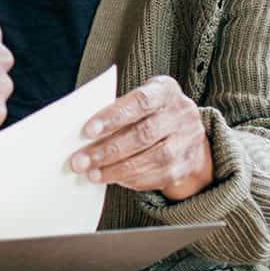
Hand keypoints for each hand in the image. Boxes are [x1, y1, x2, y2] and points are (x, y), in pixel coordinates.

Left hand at [71, 74, 212, 199]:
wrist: (185, 130)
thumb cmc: (148, 113)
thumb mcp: (136, 102)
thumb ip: (116, 113)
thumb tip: (84, 136)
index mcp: (166, 90)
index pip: (140, 102)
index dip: (113, 116)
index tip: (87, 131)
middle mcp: (182, 114)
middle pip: (143, 134)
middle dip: (108, 150)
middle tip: (80, 162)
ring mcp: (189, 140)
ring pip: (152, 159)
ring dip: (117, 169)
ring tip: (92, 174)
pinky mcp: (189, 165)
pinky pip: (160, 176)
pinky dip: (134, 180)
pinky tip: (114, 179)